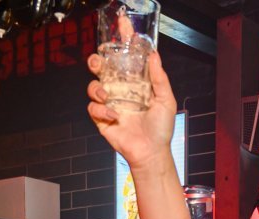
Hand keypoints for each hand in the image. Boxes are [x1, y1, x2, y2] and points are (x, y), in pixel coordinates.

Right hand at [86, 51, 176, 172]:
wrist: (151, 152)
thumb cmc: (161, 128)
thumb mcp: (165, 100)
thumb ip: (159, 78)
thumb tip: (154, 55)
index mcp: (135, 83)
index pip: (126, 58)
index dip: (123, 41)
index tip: (121, 26)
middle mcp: (120, 90)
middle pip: (102, 68)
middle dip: (96, 60)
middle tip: (99, 61)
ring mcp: (110, 104)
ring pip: (93, 86)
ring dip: (96, 88)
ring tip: (107, 96)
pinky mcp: (102, 118)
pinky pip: (93, 108)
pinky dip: (101, 110)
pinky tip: (114, 117)